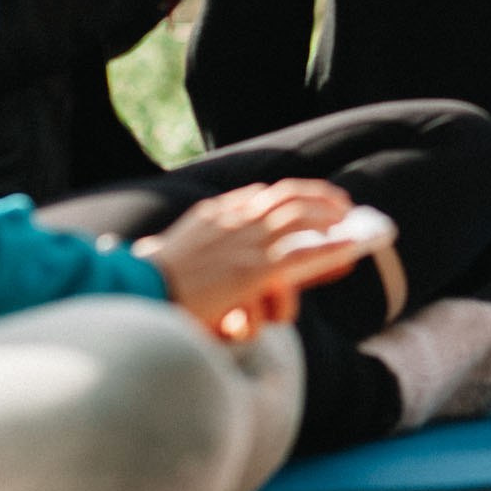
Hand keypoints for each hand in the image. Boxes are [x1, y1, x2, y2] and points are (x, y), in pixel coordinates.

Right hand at [134, 179, 377, 339]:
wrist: (141, 293)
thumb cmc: (156, 283)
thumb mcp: (181, 250)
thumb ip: (208, 241)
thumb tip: (230, 241)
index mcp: (215, 213)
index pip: (261, 197)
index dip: (289, 199)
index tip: (306, 203)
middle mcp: (234, 220)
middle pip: (285, 197)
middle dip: (316, 198)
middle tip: (339, 205)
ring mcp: (246, 242)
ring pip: (299, 217)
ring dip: (327, 215)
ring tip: (348, 220)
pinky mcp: (255, 269)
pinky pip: (303, 252)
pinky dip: (329, 246)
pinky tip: (348, 245)